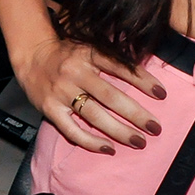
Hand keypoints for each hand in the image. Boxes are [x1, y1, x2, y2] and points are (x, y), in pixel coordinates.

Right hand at [15, 35, 164, 154]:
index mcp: (89, 54)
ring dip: (118, 131)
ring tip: (139, 141)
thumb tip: (144, 70)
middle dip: (135, 114)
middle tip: (155, 128)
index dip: (142, 81)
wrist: (32, 56)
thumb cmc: (68, 53)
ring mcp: (61, 92)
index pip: (121, 67)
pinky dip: (90, 142)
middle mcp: (75, 73)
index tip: (161, 94)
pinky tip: (109, 148)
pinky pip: (72, 130)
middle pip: (110, 96)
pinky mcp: (49, 109)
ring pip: (94, 115)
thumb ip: (113, 57)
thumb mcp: (91, 46)